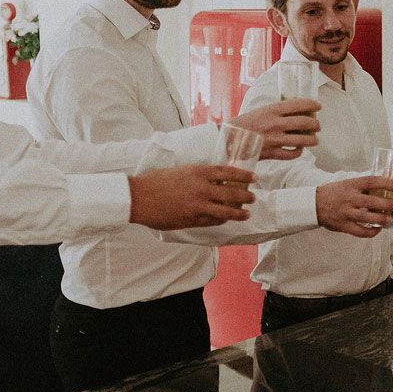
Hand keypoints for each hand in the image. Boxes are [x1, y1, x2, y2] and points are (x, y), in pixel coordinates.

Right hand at [129, 165, 254, 228]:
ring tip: (246, 213)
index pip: (229, 172)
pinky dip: (221, 221)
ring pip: (226, 211)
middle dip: (246, 196)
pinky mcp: (192, 219)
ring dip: (239, 212)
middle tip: (253, 197)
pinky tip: (226, 220)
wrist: (138, 197)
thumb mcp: (180, 171)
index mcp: (199, 172)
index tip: (254, 177)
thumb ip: (198, 175)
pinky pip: (212, 221)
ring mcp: (198, 205)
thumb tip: (214, 179)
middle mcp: (202, 188)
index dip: (244, 175)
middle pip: (232, 192)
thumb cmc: (156, 181)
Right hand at [231, 100, 320, 159]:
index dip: (311, 105)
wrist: (229, 140)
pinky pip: (293, 154)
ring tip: (314, 140)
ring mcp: (274, 139)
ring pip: (303, 140)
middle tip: (317, 126)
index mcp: (271, 110)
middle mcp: (275, 123)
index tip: (318, 106)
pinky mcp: (272, 153)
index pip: (298, 104)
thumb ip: (277, 111)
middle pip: (304, 123)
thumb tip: (296, 110)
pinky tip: (299, 149)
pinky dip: (299, 152)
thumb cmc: (245, 124)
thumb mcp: (260, 111)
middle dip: (315, 124)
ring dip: (312, 140)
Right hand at [316, 176, 392, 236]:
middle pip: (370, 201)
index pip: (371, 181)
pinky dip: (371, 232)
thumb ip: (363, 186)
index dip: (386, 183)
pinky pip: (360, 232)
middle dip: (386, 204)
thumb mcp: (347, 184)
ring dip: (381, 220)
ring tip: (389, 220)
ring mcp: (345, 213)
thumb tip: (384, 186)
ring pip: (366, 218)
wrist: (312, 205)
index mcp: (351, 185)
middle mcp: (349, 198)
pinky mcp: (343, 225)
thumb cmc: (333, 193)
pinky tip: (378, 230)